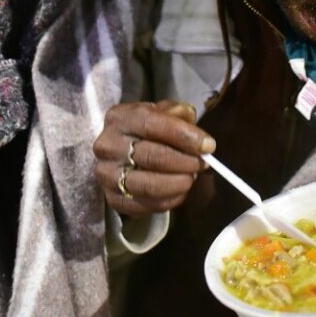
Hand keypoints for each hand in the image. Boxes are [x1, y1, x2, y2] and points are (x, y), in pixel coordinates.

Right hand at [93, 100, 214, 217]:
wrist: (118, 152)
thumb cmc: (144, 130)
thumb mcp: (160, 111)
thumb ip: (180, 116)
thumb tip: (200, 140)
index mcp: (120, 118)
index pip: (153, 125)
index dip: (184, 136)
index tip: (208, 146)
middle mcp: (108, 146)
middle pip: (153, 156)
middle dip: (185, 162)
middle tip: (203, 164)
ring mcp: (107, 175)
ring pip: (150, 185)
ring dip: (179, 183)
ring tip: (191, 178)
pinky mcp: (113, 199)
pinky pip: (148, 205)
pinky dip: (170, 200)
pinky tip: (180, 191)